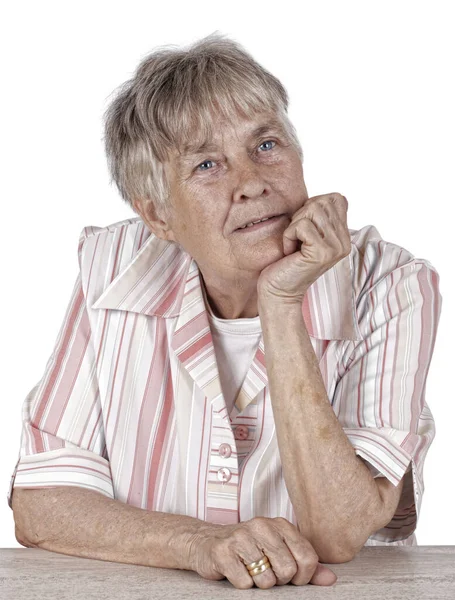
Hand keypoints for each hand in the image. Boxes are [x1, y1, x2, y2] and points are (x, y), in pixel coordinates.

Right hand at [186, 516, 336, 588]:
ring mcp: (241, 537)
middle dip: (278, 581)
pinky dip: (241, 584)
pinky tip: (235, 570)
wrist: (206, 542)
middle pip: (287, 570)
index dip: (302, 577)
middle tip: (265, 572)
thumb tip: (330, 578)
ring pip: (266, 580)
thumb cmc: (248, 549)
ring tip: (249, 569)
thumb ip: (305, 564)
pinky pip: (244, 583)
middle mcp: (261, 525)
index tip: (290, 577)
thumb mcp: (278, 551)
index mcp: (279, 524)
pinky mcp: (223, 551)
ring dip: (258, 584)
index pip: (307, 557)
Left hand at [257, 193, 350, 303]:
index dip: (313, 206)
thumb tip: (322, 197)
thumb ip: (319, 217)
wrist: (278, 292)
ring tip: (294, 245)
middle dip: (301, 215)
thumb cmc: (287, 262)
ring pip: (312, 210)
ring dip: (294, 226)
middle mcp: (344, 242)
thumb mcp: (307, 234)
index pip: (337, 198)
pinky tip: (290, 252)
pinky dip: (288, 236)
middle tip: (296, 238)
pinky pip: (302, 225)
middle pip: (322, 202)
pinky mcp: (322, 253)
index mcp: (344, 236)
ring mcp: (335, 248)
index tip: (303, 228)